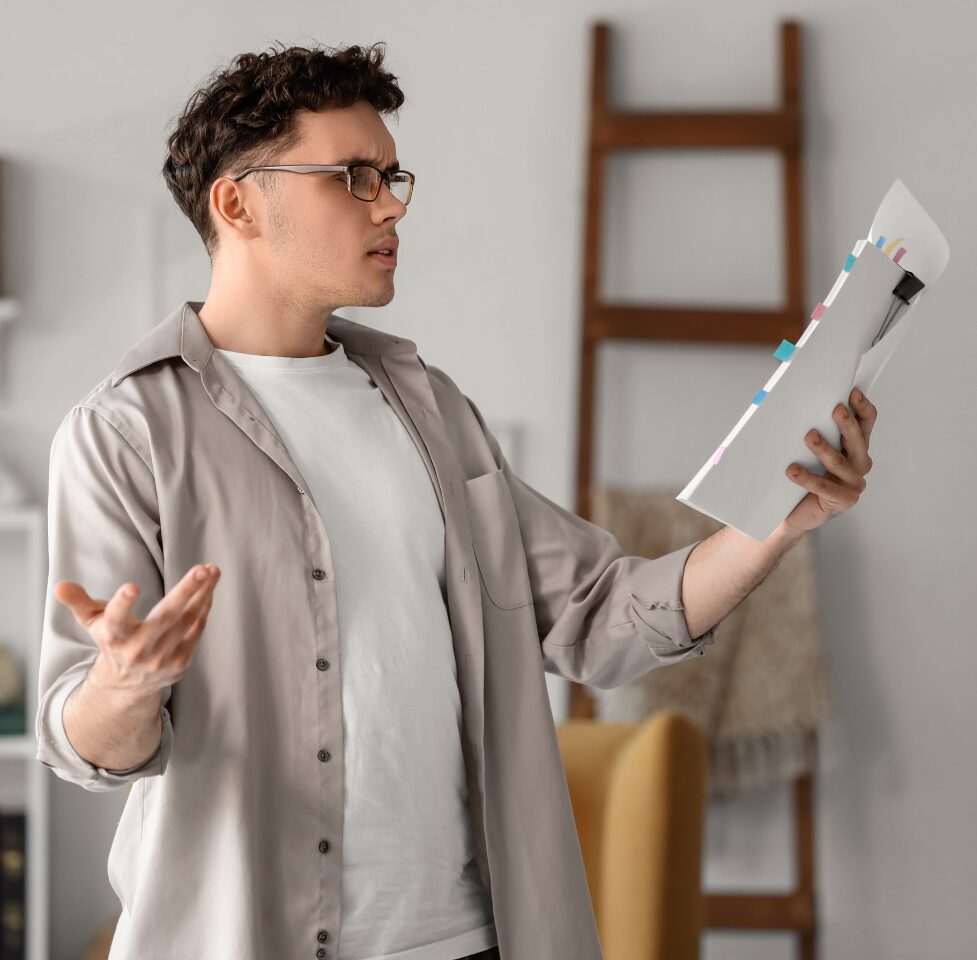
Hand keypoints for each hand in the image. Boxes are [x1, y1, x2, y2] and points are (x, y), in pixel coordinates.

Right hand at [53, 563, 220, 698]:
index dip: (122, 604)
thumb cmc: (112, 640)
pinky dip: (203, 608)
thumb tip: (60, 585)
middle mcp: (137, 650)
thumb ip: (79, 602)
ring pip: (187, 620)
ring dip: (203, 593)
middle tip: (202, 569)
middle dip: (185, 591)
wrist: (127, 685)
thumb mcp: (92, 622)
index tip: (131, 587)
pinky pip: (195, 630)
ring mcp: (161, 658)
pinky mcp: (180, 662)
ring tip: (212, 570)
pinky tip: (209, 589)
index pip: (115, 619)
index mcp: (113, 636)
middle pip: (165, 617)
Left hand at [783, 388, 877, 533]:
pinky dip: (808, 478)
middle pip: (857, 441)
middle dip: (847, 424)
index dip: (862, 408)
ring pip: (840, 463)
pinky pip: (824, 487)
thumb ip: (812, 429)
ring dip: (825, 449)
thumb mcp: (808, 450)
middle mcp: (859, 465)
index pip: (866, 423)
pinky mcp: (842, 501)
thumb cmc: (801, 476)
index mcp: (855, 447)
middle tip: (837, 409)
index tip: (852, 393)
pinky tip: (793, 470)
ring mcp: (853, 484)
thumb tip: (795, 403)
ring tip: (810, 436)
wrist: (793, 512)